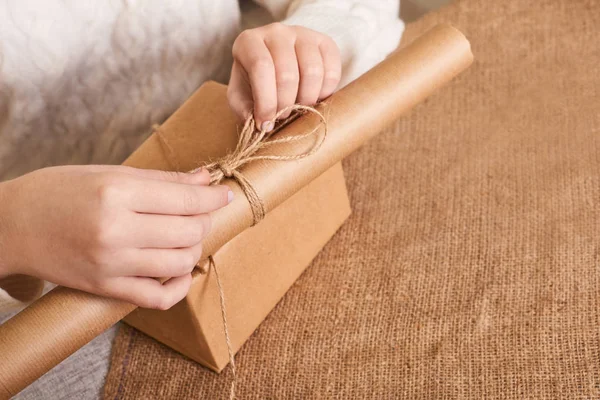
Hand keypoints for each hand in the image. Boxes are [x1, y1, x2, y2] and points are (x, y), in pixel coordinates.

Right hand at [0, 165, 231, 308]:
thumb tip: (205, 178)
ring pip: (180, 264)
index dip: (213, 196)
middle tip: (202, 213)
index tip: (224, 193)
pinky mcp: (105, 288)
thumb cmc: (59, 191)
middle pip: (189, 231)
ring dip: (194, 250)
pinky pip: (157, 298)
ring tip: (186, 238)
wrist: (12, 225)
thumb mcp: (109, 173)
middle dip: (206, 221)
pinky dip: (178, 287)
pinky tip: (180, 271)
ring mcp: (111, 264)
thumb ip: (162, 179)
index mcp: (117, 193)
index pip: (186, 199)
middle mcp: (116, 230)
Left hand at [228, 23, 341, 130]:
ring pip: (312, 71)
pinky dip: (326, 92)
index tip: (267, 123)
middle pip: (287, 72)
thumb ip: (244, 110)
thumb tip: (262, 124)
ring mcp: (303, 34)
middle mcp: (275, 32)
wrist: (277, 71)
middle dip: (286, 104)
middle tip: (283, 117)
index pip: (261, 67)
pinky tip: (315, 98)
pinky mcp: (325, 42)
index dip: (266, 101)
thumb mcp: (241, 99)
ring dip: (307, 99)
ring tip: (299, 108)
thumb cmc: (254, 86)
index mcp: (248, 42)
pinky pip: (332, 70)